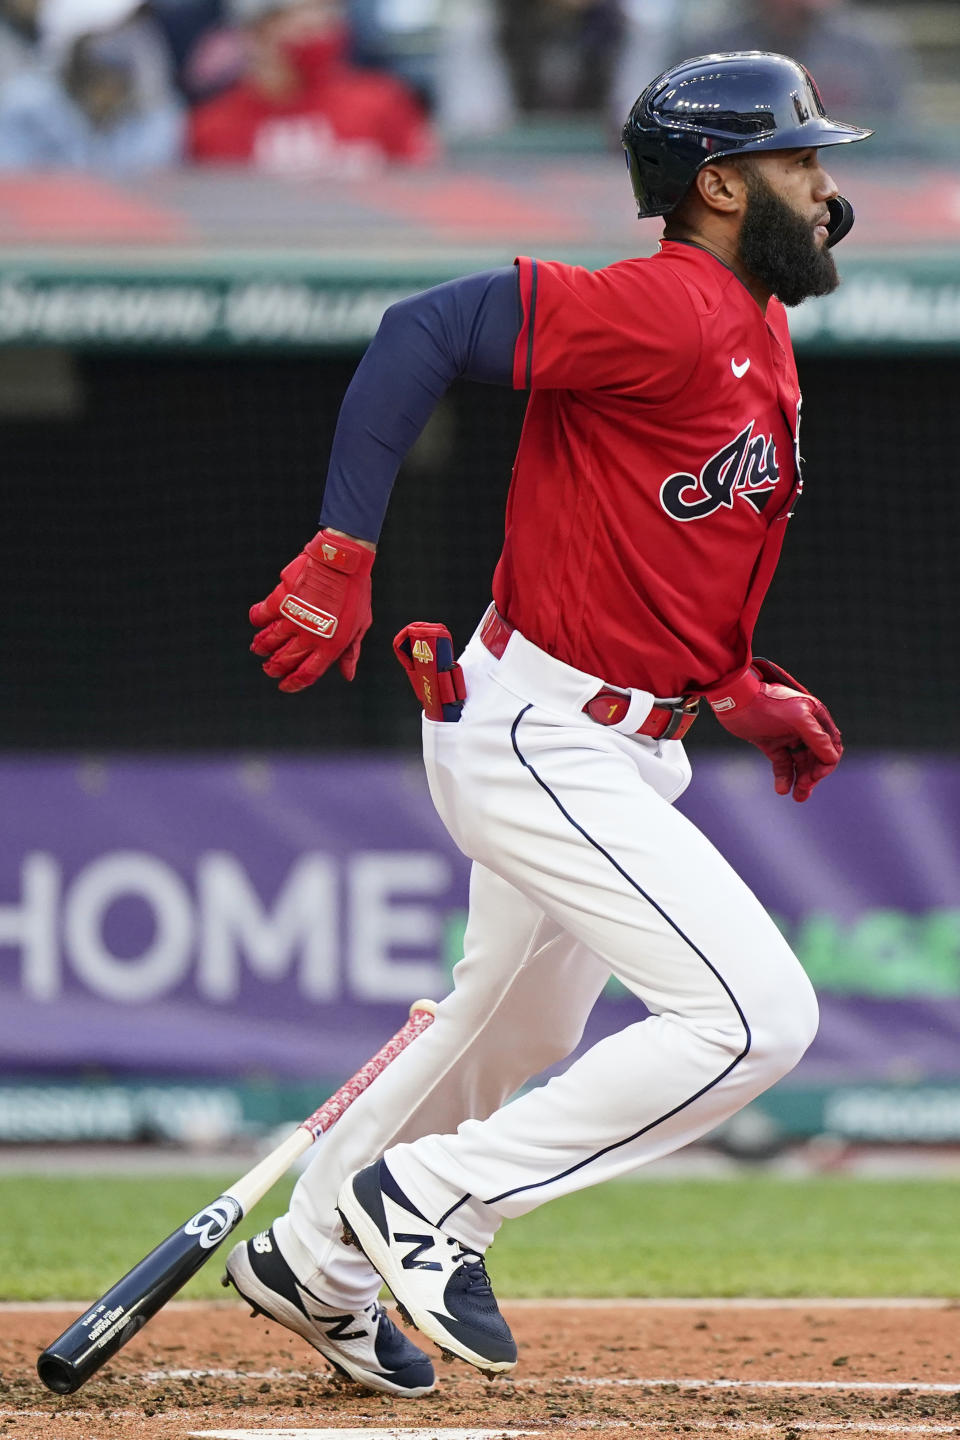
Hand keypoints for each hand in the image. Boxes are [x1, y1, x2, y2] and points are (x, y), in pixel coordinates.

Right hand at [250, 529, 374, 690]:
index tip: (284, 685)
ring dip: (262, 648)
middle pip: (285, 661)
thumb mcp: (360, 625)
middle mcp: (309, 637)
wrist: (342, 561)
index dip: (293, 683)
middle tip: (270, 668)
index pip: (307, 674)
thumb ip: (350, 652)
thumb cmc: (356, 592)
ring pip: (269, 642)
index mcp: (330, 646)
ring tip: (259, 650)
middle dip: (274, 668)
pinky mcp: (280, 601)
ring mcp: (293, 620)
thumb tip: (347, 675)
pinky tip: (258, 623)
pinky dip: (257, 620)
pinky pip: (261, 616)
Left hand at [704, 658, 841, 801]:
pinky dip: (784, 778)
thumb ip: (816, 737)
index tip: (815, 776)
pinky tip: (782, 789)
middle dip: (812, 776)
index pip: (831, 745)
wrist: (734, 701)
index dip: (826, 763)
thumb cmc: (766, 704)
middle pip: (817, 758)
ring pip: (800, 764)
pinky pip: (784, 765)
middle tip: (803, 791)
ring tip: (796, 797)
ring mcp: (788, 737)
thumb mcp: (796, 718)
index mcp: (815, 716)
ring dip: (801, 781)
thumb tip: (832, 758)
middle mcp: (805, 727)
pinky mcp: (773, 745)